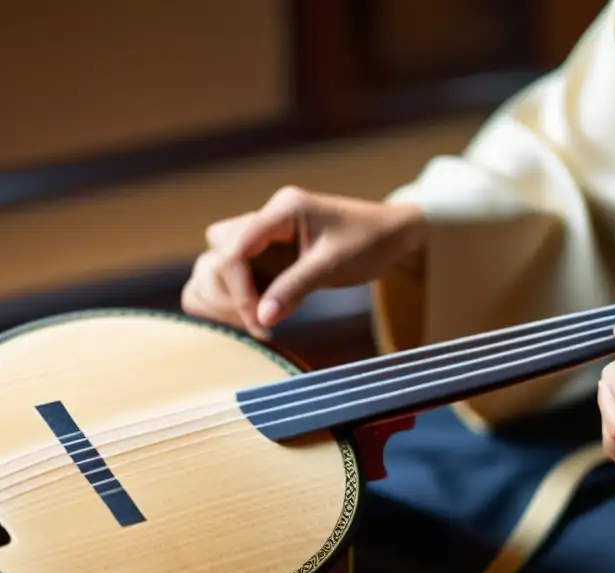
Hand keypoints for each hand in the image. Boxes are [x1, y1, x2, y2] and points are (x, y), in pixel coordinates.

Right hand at [181, 186, 423, 338]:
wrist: (394, 234)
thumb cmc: (369, 241)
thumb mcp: (333, 266)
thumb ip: (294, 289)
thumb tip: (262, 318)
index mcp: (282, 210)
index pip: (236, 248)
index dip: (238, 288)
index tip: (257, 319)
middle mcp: (269, 216)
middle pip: (221, 249)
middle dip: (233, 289)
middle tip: (260, 321)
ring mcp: (270, 232)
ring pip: (225, 257)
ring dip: (235, 290)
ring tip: (261, 318)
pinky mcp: (275, 249)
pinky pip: (244, 268)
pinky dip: (247, 291)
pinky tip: (267, 311)